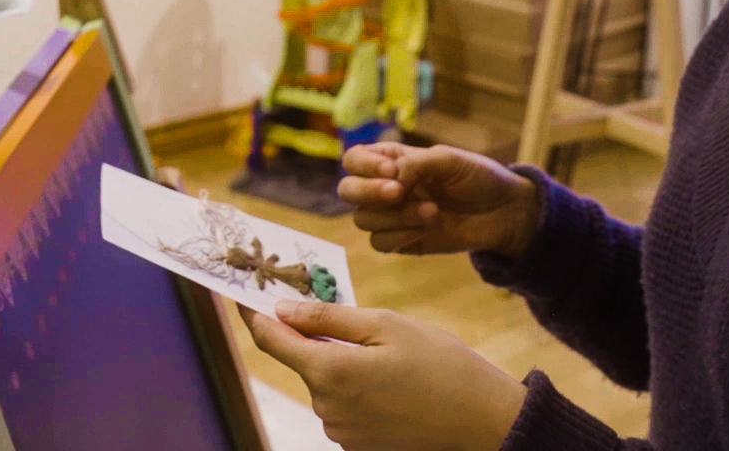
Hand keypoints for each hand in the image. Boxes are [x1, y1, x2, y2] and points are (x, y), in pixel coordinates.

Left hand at [244, 302, 525, 450]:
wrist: (484, 422)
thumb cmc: (441, 365)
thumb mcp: (386, 325)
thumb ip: (328, 317)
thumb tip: (281, 308)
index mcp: (329, 371)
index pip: (271, 339)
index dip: (254, 314)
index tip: (244, 293)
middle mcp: (326, 407)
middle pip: (304, 361)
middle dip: (317, 337)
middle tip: (354, 320)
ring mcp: (341, 432)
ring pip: (326, 383)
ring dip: (342, 364)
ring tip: (391, 357)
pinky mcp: (358, 446)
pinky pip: (345, 407)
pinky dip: (359, 389)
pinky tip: (395, 384)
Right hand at [337, 143, 540, 258]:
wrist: (504, 212)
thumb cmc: (477, 177)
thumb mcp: (448, 159)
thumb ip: (415, 164)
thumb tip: (391, 181)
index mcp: (392, 160)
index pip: (354, 159)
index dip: (365, 165)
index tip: (393, 170)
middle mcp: (385, 187)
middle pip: (347, 190)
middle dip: (368, 191)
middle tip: (399, 192)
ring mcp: (392, 216)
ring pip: (363, 219)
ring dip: (396, 216)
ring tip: (432, 212)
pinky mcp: (403, 241)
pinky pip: (380, 243)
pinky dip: (400, 236)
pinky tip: (428, 228)